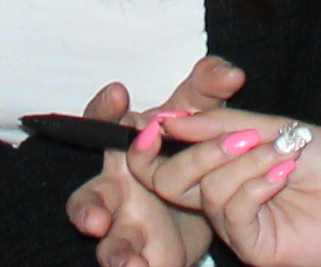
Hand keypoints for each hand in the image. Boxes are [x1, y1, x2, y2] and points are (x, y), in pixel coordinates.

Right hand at [64, 82, 206, 266]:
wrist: (213, 199)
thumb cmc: (194, 146)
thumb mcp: (201, 113)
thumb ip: (211, 88)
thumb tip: (231, 73)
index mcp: (126, 148)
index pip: (103, 124)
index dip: (104, 110)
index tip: (118, 95)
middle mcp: (117, 189)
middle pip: (90, 199)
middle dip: (88, 210)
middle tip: (96, 219)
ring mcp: (127, 226)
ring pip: (109, 243)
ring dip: (115, 253)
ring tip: (131, 263)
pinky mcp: (145, 254)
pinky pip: (133, 263)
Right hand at [141, 108, 320, 266]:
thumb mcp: (273, 126)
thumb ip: (222, 125)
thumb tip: (168, 117)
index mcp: (219, 163)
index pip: (165, 157)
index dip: (152, 140)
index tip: (160, 119)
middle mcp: (220, 194)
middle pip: (168, 180)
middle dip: (196, 152)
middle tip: (238, 136)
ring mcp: (235, 223)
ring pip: (204, 193)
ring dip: (240, 164)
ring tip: (278, 151)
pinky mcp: (253, 246)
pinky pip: (232, 215)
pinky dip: (253, 186)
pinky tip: (283, 173)